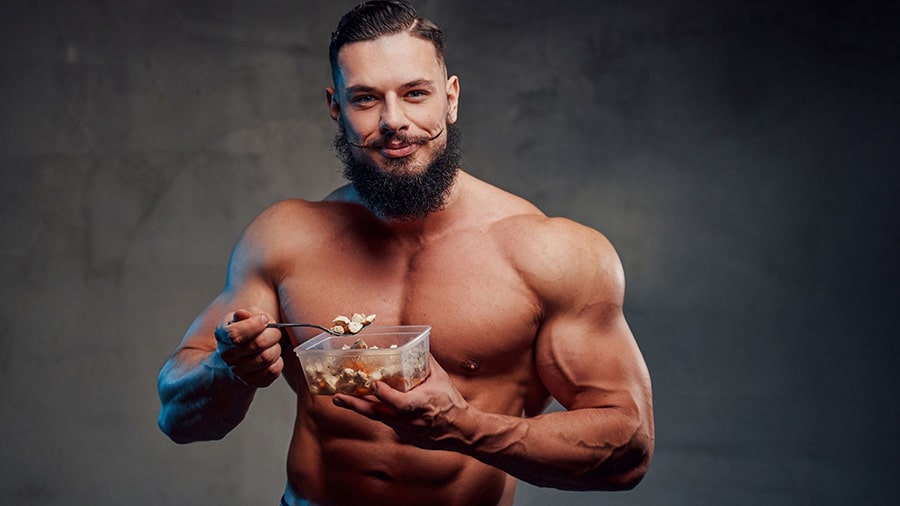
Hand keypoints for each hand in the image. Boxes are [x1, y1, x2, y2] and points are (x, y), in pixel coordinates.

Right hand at [214, 308, 282, 387]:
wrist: (236, 359)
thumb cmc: (244, 332)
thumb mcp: (242, 318)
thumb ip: (245, 314)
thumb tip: (242, 315)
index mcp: (222, 336)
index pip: (235, 334)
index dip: (255, 325)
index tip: (264, 320)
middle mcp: (227, 356)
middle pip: (258, 344)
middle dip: (273, 334)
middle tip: (275, 331)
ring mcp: (238, 371)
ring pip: (267, 357)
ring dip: (276, 348)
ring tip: (273, 344)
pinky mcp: (252, 382)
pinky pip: (273, 371)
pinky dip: (278, 361)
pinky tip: (273, 356)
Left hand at [332, 355, 473, 449]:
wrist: (461, 430)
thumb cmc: (452, 402)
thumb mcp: (441, 378)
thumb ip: (426, 361)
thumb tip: (414, 344)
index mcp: (423, 403)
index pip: (401, 403)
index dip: (386, 395)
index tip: (373, 383)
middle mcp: (411, 419)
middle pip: (379, 413)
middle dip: (356, 405)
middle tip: (338, 397)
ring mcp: (405, 429)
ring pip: (378, 418)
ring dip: (358, 408)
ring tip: (340, 398)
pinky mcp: (403, 434)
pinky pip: (384, 421)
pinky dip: (372, 411)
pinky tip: (360, 403)